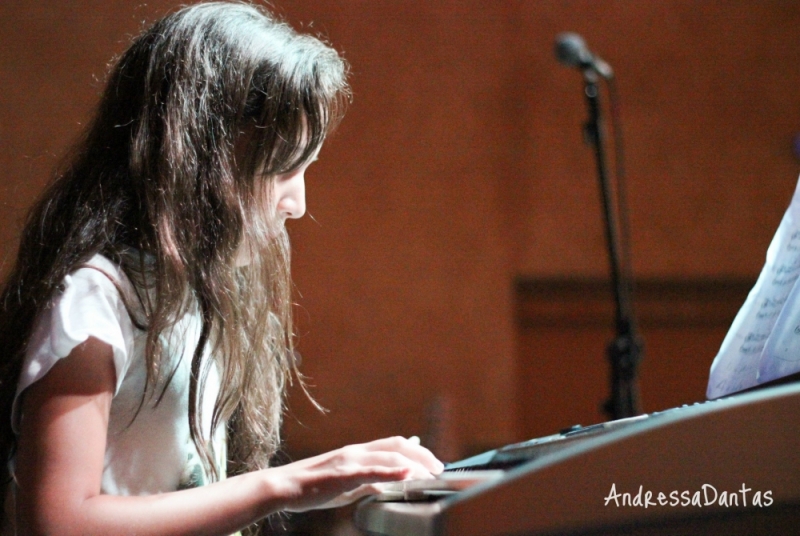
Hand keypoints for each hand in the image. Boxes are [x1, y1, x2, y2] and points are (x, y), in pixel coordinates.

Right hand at [265, 436, 443, 511]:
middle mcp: (357, 451)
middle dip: (422, 457)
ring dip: (413, 466)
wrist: (284, 487)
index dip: (418, 452)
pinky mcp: (343, 474)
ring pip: (389, 457)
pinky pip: (371, 471)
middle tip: (439, 469)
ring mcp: (350, 460)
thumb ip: (369, 479)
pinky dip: (392, 472)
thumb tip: (390, 481)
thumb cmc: (314, 486)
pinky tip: (406, 475)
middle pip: (397, 446)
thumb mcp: (347, 483)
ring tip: (429, 476)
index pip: (395, 445)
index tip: (434, 464)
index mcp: (358, 452)